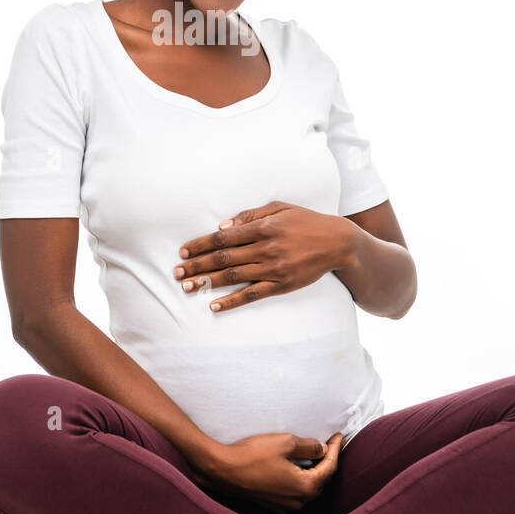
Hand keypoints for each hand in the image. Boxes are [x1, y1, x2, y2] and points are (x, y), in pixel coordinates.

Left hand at [173, 201, 354, 310]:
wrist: (338, 242)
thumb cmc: (306, 221)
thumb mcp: (280, 208)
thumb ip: (251, 215)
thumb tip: (223, 226)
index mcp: (264, 227)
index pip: (224, 237)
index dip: (201, 244)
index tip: (183, 251)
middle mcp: (266, 248)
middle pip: (224, 258)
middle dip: (197, 265)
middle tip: (176, 272)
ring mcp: (274, 269)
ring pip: (234, 276)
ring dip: (208, 282)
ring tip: (187, 287)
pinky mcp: (282, 285)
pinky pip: (252, 294)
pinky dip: (232, 301)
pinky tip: (214, 306)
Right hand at [193, 431, 344, 513]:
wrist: (223, 470)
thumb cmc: (253, 455)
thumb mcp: (286, 443)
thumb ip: (309, 447)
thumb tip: (322, 450)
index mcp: (305, 488)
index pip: (329, 468)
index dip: (336, 450)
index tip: (339, 436)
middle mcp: (298, 501)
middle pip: (320, 481)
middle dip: (327, 462)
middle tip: (330, 444)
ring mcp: (284, 505)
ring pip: (307, 487)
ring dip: (313, 471)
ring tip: (315, 454)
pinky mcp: (272, 504)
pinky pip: (294, 491)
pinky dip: (299, 478)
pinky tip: (295, 466)